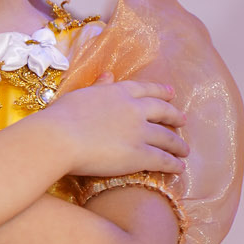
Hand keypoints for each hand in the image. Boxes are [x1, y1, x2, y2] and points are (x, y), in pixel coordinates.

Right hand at [42, 75, 187, 178]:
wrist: (59, 138)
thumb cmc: (61, 117)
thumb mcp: (80, 94)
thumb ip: (99, 86)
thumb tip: (108, 75)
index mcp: (119, 92)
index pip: (147, 90)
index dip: (162, 92)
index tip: (171, 94)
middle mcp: (135, 109)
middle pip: (163, 111)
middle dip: (175, 116)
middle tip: (183, 120)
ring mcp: (140, 132)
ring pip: (167, 137)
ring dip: (178, 144)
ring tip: (185, 150)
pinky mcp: (139, 155)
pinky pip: (163, 159)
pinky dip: (174, 164)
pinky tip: (180, 168)